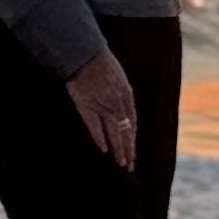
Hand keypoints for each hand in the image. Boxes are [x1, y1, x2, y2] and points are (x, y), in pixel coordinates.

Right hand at [67, 47, 137, 171]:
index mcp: (126, 96)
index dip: (132, 139)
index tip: (133, 153)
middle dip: (129, 149)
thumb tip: (121, 111)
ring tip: (122, 162)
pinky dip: (100, 137)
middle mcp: (118, 104)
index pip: (132, 123)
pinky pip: (95, 125)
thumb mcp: (118, 78)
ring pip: (114, 132)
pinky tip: (104, 149)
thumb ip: (120, 95)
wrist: (85, 54)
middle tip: (130, 165)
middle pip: (126, 131)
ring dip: (118, 148)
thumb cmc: (100, 63)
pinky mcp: (87, 106)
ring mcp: (103, 106)